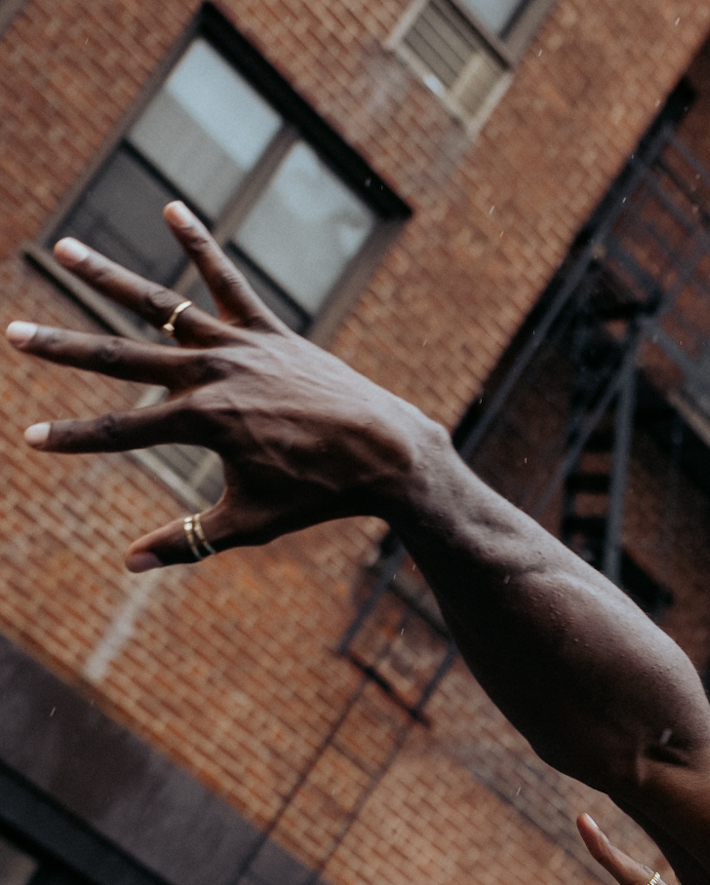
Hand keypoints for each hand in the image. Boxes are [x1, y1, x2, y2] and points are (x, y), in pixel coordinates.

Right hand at [6, 205, 443, 568]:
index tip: (31, 439)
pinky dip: (201, 244)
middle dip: (64, 350)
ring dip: (109, 278)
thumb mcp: (250, 525)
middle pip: (122, 359)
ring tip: (65, 249)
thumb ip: (188, 539)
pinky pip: (229, 280)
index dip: (74, 438)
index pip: (122, 431)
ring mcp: (240, 346)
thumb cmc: (319, 497)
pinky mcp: (269, 331)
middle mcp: (213, 375)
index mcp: (203, 424)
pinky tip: (172, 208)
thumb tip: (129, 564)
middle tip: (15, 335)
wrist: (386, 454)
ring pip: (162, 306)